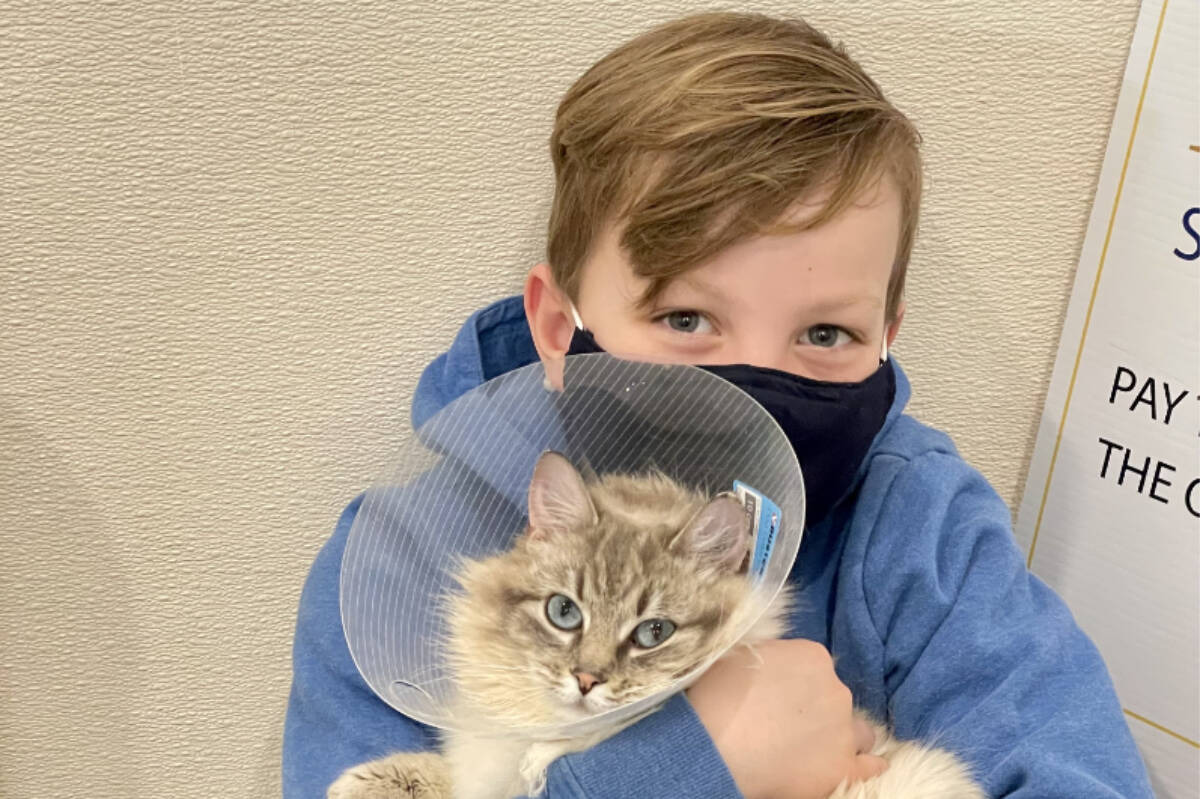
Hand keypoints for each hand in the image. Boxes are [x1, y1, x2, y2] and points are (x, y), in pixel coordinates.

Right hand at [687, 639, 886, 798]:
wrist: (712, 744)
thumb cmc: (714, 696)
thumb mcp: (739, 655)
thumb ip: (768, 657)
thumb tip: (771, 666)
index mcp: (813, 656)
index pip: (815, 667)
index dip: (796, 682)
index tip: (779, 694)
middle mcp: (836, 689)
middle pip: (835, 697)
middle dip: (816, 709)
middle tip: (786, 723)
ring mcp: (843, 730)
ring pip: (858, 731)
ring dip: (841, 736)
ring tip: (816, 748)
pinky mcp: (843, 768)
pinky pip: (870, 766)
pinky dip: (866, 766)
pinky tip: (861, 766)